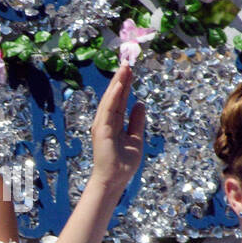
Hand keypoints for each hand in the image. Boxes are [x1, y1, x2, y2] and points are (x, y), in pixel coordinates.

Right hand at [89, 65, 145, 195]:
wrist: (114, 179)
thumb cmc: (123, 163)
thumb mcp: (136, 138)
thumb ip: (137, 121)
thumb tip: (140, 103)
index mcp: (114, 123)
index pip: (120, 100)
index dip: (125, 85)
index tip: (130, 71)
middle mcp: (106, 121)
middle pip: (114, 96)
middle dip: (121, 79)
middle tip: (127, 63)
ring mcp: (102, 125)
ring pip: (110, 99)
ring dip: (117, 83)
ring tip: (124, 68)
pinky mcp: (101, 130)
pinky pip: (108, 110)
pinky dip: (113, 97)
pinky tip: (119, 85)